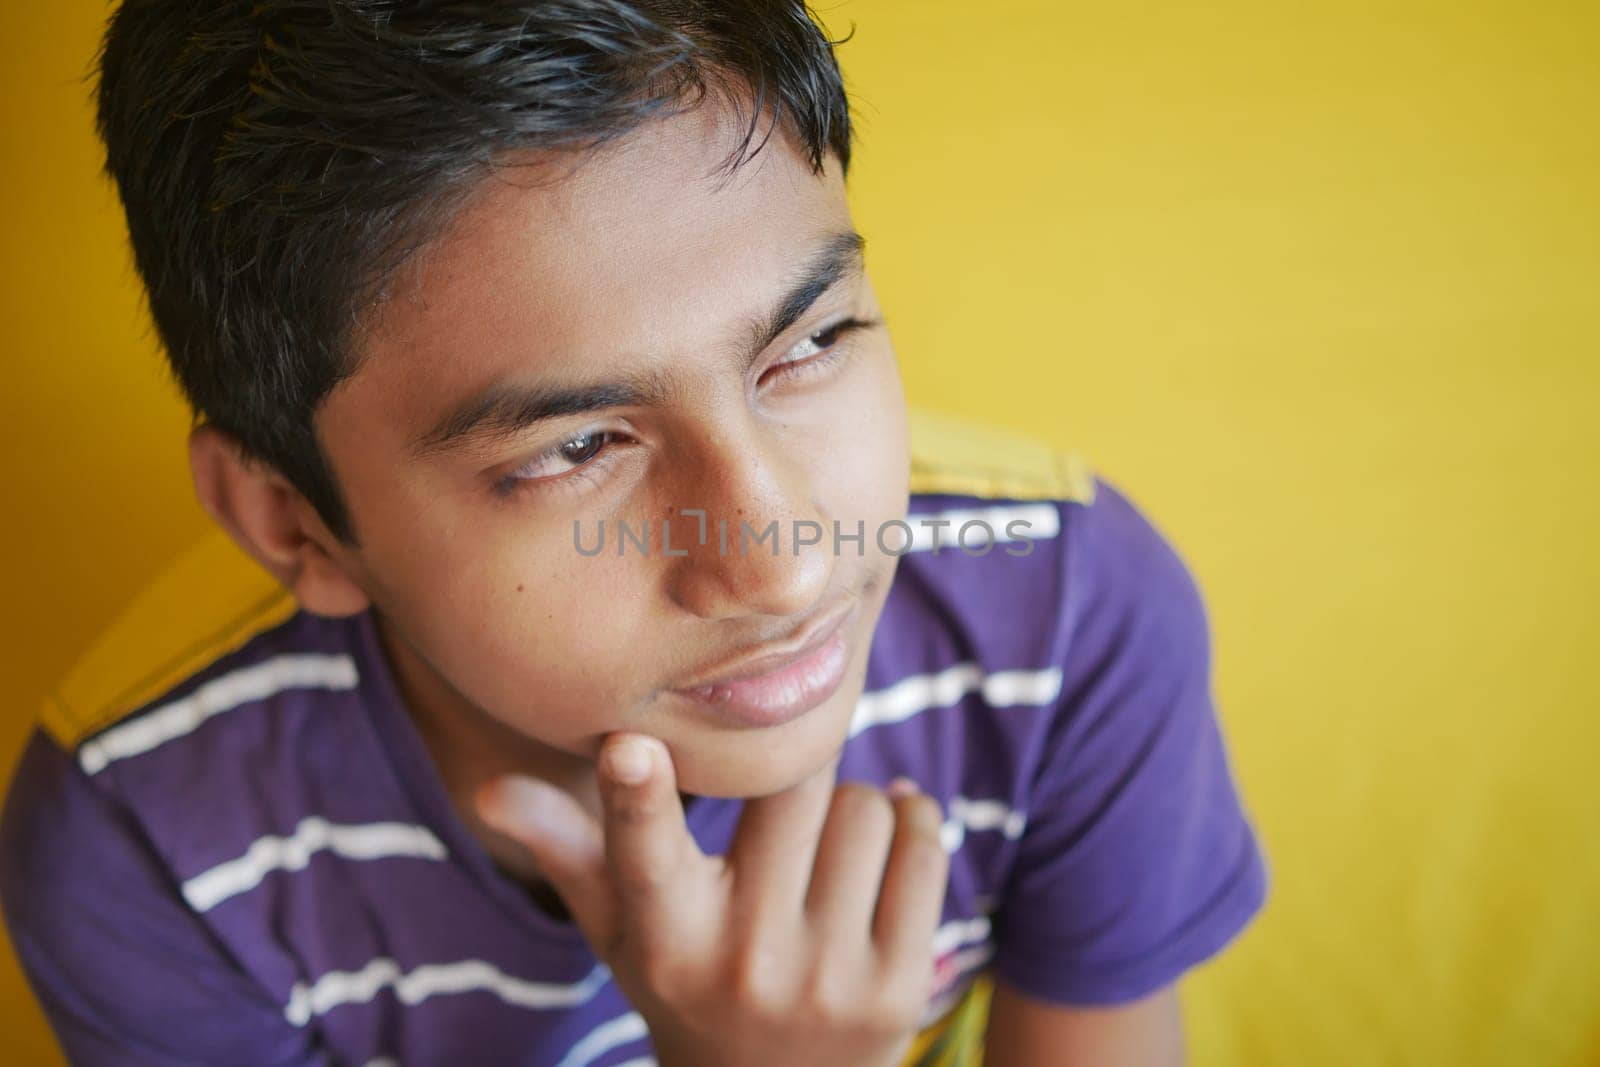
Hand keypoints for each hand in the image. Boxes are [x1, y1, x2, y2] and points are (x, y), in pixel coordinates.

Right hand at [475, 732, 949, 1066]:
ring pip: (864, 811)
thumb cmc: (687, 978)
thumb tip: (488, 787)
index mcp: (663, 939)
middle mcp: (743, 962)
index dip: (637, 797)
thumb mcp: (621, 927)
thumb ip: (567, 848)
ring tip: (826, 841)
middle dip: (796, 777)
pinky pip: (921, 847)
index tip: (628, 746)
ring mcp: (827, 982)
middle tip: (784, 800)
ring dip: (853, 807)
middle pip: (793, 789)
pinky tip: (884, 839)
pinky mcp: (899, 990)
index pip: (645, 856)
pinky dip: (911, 822)